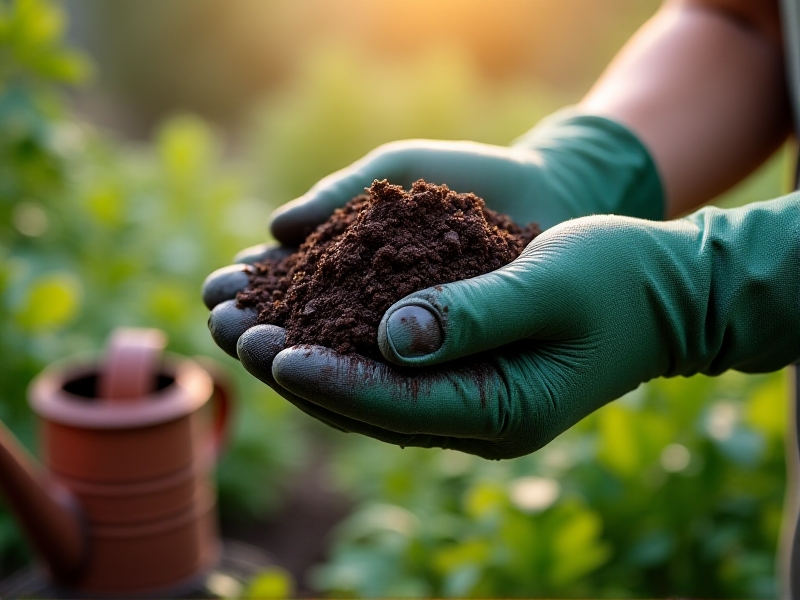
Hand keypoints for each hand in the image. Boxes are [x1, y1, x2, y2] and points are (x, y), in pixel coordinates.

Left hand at [203, 110, 664, 445]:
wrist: (661, 292)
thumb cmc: (618, 278)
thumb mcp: (554, 281)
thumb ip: (477, 311)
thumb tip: (392, 337)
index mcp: (505, 409)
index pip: (399, 404)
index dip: (330, 380)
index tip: (269, 352)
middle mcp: (479, 420)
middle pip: (368, 406)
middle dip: (296, 372)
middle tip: (230, 334)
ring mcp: (469, 404)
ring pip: (368, 392)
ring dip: (304, 360)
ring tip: (241, 327)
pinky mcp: (463, 377)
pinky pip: (387, 371)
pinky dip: (338, 346)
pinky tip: (295, 318)